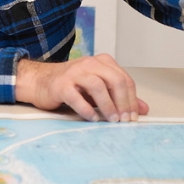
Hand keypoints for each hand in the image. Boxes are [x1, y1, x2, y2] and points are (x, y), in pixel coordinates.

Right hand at [15, 54, 147, 121]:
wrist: (40, 82)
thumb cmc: (72, 86)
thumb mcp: (100, 90)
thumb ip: (121, 97)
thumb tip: (143, 109)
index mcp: (101, 62)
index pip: (124, 79)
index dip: (132, 99)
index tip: (133, 116)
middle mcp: (89, 64)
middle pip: (114, 79)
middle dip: (123, 102)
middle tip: (125, 120)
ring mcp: (74, 73)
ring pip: (97, 86)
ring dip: (108, 106)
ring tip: (112, 120)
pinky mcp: (60, 85)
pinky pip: (76, 97)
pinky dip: (87, 109)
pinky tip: (93, 119)